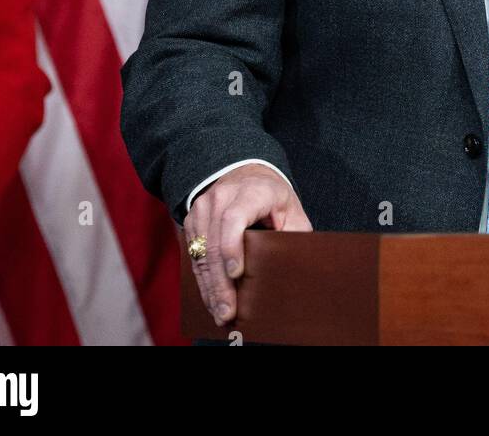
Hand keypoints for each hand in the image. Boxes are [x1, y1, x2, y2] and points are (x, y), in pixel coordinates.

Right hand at [183, 164, 310, 327]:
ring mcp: (203, 208)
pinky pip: (194, 255)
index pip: (234, 218)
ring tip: (220, 312)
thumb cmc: (273, 196)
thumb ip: (294, 232)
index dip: (232, 247)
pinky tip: (211, 298)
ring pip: (202, 252)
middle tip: (228, 311)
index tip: (236, 274)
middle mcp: (222, 197)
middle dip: (220, 282)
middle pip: (215, 243)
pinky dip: (202, 279)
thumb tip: (297, 265)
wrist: (246, 175)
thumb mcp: (291, 208)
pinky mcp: (192, 219)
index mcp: (251, 191)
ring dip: (210, 286)